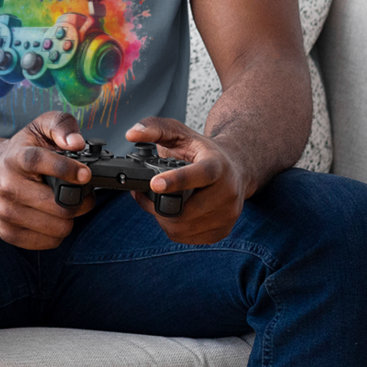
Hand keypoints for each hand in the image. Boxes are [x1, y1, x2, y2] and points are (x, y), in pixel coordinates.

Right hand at [0, 111, 94, 249]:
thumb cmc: (21, 152)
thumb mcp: (40, 127)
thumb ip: (61, 126)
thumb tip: (76, 143)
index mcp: (16, 158)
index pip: (38, 161)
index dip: (65, 169)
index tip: (86, 174)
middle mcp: (8, 186)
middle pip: (57, 205)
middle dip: (79, 200)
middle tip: (82, 192)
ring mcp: (6, 212)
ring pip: (58, 227)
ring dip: (70, 217)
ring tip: (65, 204)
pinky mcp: (7, 232)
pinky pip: (49, 242)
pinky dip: (58, 232)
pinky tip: (53, 217)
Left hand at [125, 117, 247, 245]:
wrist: (235, 168)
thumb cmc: (204, 151)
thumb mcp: (181, 133)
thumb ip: (155, 128)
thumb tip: (131, 134)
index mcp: (218, 165)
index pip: (200, 175)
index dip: (177, 181)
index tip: (154, 184)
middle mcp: (228, 191)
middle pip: (186, 210)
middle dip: (158, 205)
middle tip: (146, 192)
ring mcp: (228, 214)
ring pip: (183, 228)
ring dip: (163, 218)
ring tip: (160, 201)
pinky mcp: (223, 231)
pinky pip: (187, 238)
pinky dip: (173, 228)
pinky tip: (174, 212)